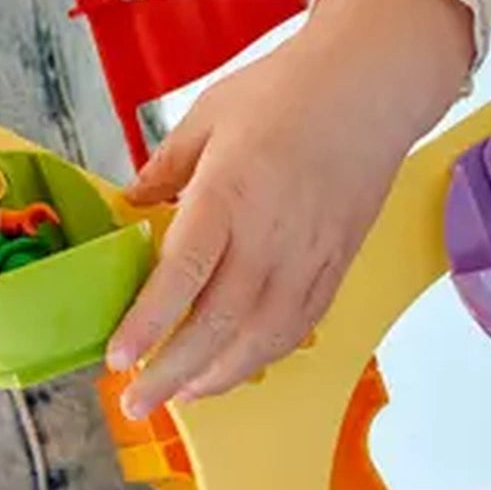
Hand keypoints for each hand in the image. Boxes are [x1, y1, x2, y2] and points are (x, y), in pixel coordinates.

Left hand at [105, 0, 474, 416]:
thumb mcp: (207, 115)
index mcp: (228, 194)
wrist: (371, 87)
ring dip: (219, 376)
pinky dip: (264, 355)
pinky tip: (237, 366)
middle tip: (138, 402)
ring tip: (183, 396)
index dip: (148, 325)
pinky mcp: (336, 264)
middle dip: (174, 373)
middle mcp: (270, 235)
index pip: (183, 275)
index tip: (119, 359)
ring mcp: (308, 256)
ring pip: (262, 339)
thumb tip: (132, 204)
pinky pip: (298, 326)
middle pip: (219, 325)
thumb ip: (166, 168)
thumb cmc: (290, 90)